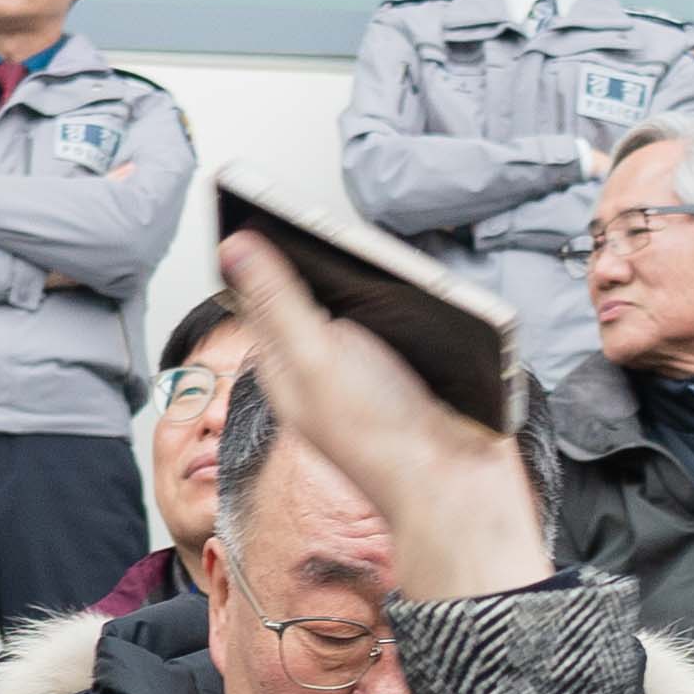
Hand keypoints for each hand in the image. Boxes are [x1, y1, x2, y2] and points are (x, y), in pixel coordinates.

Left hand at [208, 231, 554, 604]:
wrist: (459, 494)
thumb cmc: (383, 437)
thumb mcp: (316, 357)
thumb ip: (277, 299)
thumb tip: (234, 245)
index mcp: (285, 366)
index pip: (261, 293)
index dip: (262, 248)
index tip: (259, 199)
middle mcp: (323, 368)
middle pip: (316, 293)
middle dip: (326, 258)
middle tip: (335, 230)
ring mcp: (370, 373)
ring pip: (365, 306)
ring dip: (379, 282)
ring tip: (386, 268)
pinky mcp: (415, 376)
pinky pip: (409, 324)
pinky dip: (417, 307)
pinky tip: (429, 302)